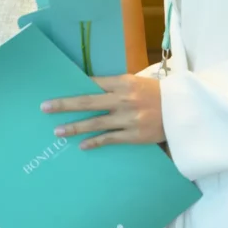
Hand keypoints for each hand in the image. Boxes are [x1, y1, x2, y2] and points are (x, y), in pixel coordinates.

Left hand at [41, 74, 164, 149]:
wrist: (182, 111)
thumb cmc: (157, 94)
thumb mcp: (136, 82)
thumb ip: (116, 85)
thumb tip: (91, 86)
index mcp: (124, 82)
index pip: (93, 82)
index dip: (74, 85)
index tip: (56, 87)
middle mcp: (123, 99)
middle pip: (87, 101)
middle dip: (64, 105)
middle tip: (45, 107)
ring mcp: (127, 119)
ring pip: (95, 123)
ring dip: (74, 127)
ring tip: (57, 131)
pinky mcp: (134, 136)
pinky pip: (109, 139)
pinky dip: (94, 142)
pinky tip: (82, 145)